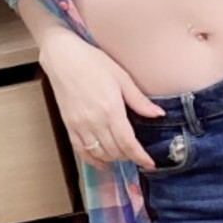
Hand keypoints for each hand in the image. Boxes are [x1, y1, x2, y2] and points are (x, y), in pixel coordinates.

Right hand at [38, 32, 164, 168]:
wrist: (63, 58)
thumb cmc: (92, 62)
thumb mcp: (121, 77)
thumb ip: (139, 100)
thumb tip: (159, 114)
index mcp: (111, 109)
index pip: (128, 143)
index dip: (140, 157)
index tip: (150, 164)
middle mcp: (95, 121)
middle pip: (115, 151)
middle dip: (129, 156)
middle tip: (138, 154)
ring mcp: (80, 125)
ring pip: (100, 154)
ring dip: (113, 158)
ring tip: (123, 155)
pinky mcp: (69, 126)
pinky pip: (81, 151)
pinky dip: (93, 160)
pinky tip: (102, 162)